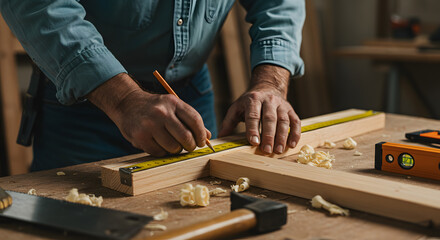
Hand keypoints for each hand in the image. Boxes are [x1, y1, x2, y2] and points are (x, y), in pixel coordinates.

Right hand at [87, 73, 209, 155]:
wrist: (127, 103)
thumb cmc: (155, 107)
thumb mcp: (172, 107)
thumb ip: (189, 120)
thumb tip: (207, 136)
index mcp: (173, 102)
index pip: (195, 120)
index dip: (201, 134)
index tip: (201, 142)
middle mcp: (161, 112)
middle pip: (186, 136)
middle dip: (190, 146)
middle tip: (189, 147)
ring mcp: (149, 125)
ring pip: (173, 147)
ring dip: (176, 150)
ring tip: (171, 144)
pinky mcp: (140, 137)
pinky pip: (159, 152)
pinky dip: (162, 152)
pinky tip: (158, 144)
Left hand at [218, 65, 300, 153]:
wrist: (267, 87)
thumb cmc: (249, 103)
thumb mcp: (236, 108)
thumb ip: (228, 122)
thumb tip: (220, 136)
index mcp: (253, 100)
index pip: (253, 115)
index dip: (253, 129)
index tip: (254, 142)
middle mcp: (268, 100)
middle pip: (269, 118)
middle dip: (268, 135)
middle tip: (267, 150)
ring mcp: (281, 105)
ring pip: (283, 120)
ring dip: (282, 136)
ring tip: (278, 150)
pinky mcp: (291, 110)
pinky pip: (295, 121)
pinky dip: (295, 133)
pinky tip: (292, 144)